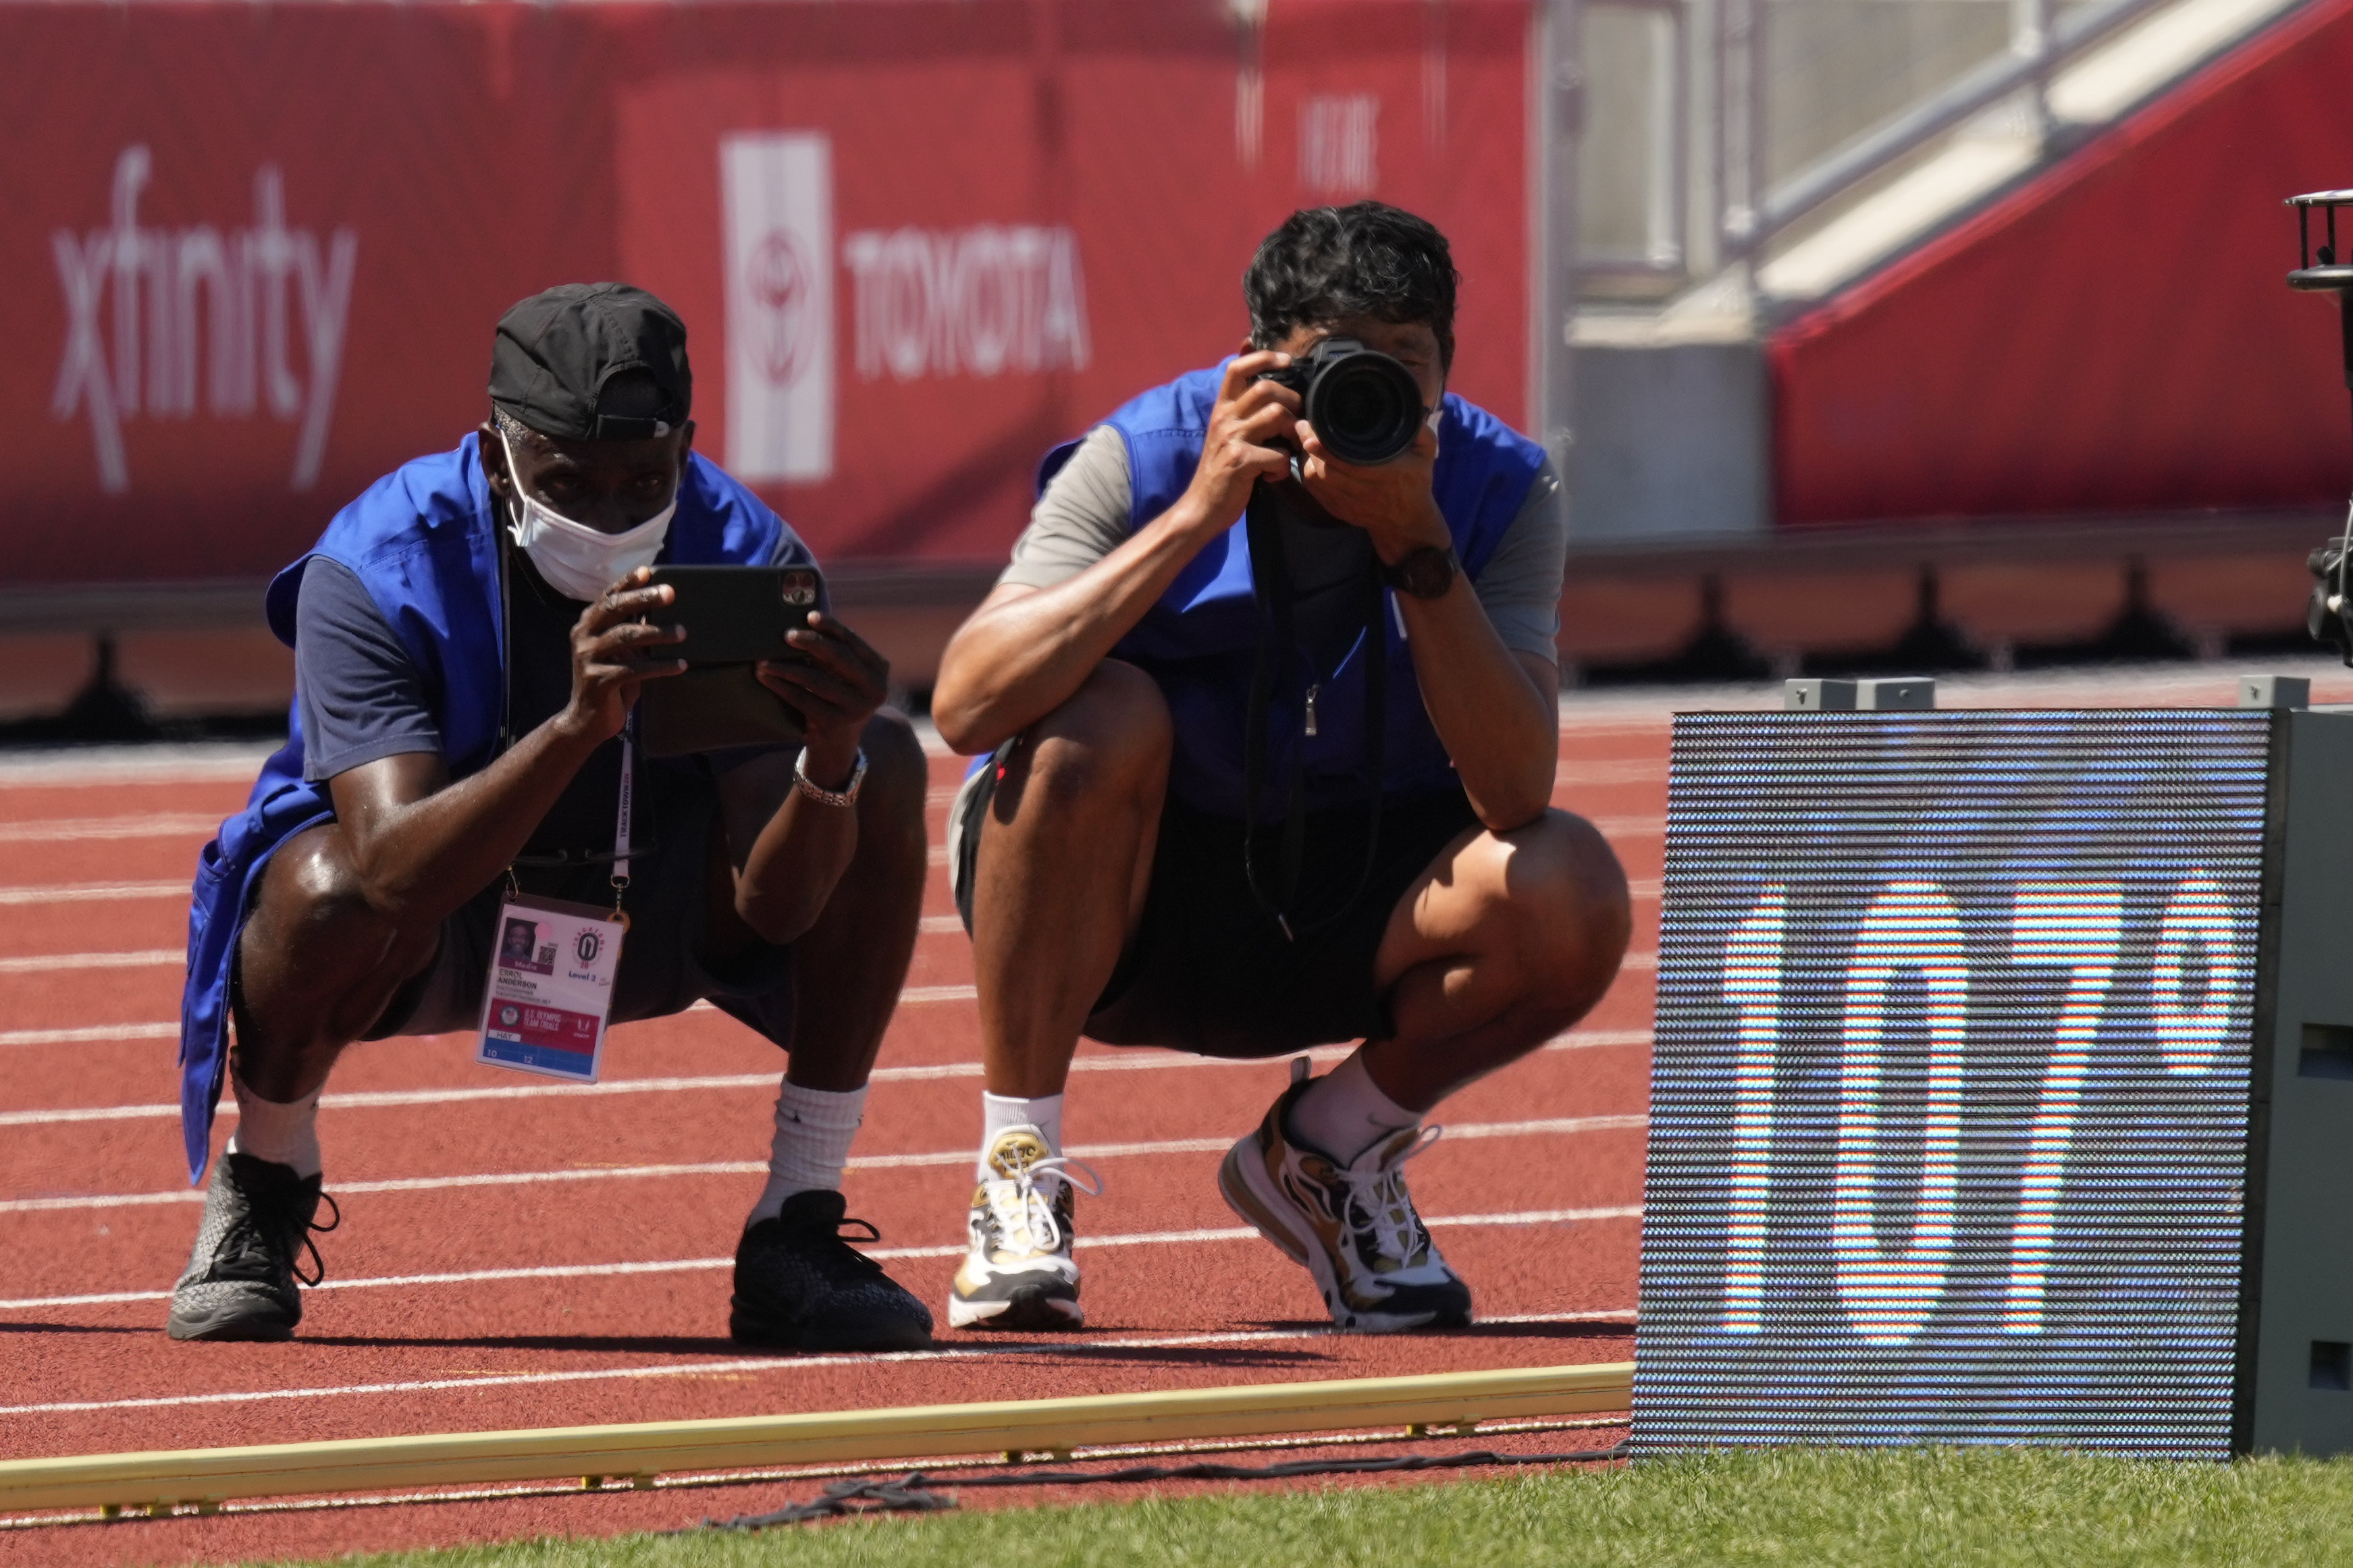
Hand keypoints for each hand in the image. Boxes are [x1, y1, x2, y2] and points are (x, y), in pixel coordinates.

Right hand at [557, 568, 685, 744]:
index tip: (648, 571)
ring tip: (683, 632)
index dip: (627, 582)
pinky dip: (660, 666)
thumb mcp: (621, 652)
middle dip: (643, 598)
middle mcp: (583, 636)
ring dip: (657, 633)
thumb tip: (658, 605)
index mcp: (588, 625)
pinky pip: (634, 669)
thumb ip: (632, 629)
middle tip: (670, 593)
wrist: (586, 721)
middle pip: (614, 609)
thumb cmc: (610, 681)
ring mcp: (588, 658)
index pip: (608, 597)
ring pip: (625, 637)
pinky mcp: (598, 681)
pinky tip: (680, 665)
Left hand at [756, 611, 889, 785]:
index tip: (809, 616)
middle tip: (786, 635)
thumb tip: (802, 624)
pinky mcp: (835, 723)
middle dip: (810, 643)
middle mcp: (874, 689)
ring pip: (816, 680)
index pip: (853, 642)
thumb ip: (835, 653)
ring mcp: (856, 708)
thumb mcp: (846, 675)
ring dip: (786, 667)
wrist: (839, 743)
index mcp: (879, 669)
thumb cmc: (837, 696)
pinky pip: (802, 700)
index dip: (832, 627)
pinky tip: (766, 678)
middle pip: (838, 657)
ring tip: (764, 660)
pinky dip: (781, 687)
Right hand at [1176, 352, 1301, 537]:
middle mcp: (1224, 419)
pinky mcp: (1240, 462)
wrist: (1202, 507)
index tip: (1287, 360)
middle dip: (1291, 400)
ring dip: (1291, 432)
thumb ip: (1243, 408)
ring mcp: (1231, 439)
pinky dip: (1283, 467)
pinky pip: (1278, 454)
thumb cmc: (1222, 469)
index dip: (1264, 357)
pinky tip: (1273, 475)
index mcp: (1221, 408)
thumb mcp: (1227, 432)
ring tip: (1287, 449)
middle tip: (1295, 422)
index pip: (1237, 367)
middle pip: (1266, 388)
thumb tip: (1262, 380)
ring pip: (1275, 414)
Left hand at [1295, 416, 1450, 565]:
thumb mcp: (1426, 453)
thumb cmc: (1415, 482)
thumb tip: (1407, 407)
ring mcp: (1345, 502)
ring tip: (1304, 437)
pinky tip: (1308, 457)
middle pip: (1324, 469)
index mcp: (1384, 475)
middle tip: (1302, 425)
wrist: (1405, 521)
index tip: (1312, 431)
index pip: (1347, 462)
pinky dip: (1307, 471)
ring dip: (1306, 458)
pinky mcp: (1335, 508)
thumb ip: (1418, 430)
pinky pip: (1314, 489)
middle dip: (1309, 446)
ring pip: (1315, 479)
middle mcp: (1362, 491)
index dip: (1325, 448)